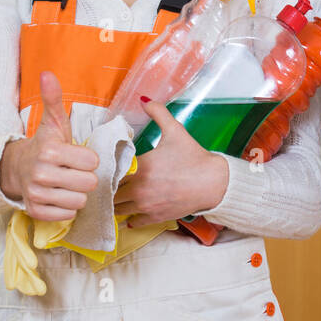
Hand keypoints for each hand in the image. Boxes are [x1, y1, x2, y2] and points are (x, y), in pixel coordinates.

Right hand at [0, 71, 98, 220]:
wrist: (17, 168)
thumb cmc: (45, 145)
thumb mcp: (53, 123)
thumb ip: (54, 99)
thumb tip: (47, 74)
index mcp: (50, 151)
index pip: (92, 162)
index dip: (89, 159)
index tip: (78, 156)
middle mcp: (41, 174)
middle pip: (89, 183)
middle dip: (86, 178)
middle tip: (74, 172)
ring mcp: (36, 194)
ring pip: (80, 201)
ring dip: (77, 193)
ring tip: (67, 184)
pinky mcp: (35, 212)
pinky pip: (68, 215)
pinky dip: (67, 208)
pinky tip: (59, 196)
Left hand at [114, 96, 229, 226]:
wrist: (214, 183)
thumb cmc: (194, 157)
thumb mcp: (176, 131)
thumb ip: (158, 113)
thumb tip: (144, 99)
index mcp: (140, 167)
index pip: (110, 172)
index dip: (106, 169)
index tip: (106, 166)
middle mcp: (138, 189)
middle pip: (109, 192)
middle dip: (108, 187)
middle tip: (108, 181)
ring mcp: (146, 206)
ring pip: (117, 209)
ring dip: (115, 202)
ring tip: (116, 195)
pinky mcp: (155, 217)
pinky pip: (133, 221)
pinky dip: (129, 216)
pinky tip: (131, 209)